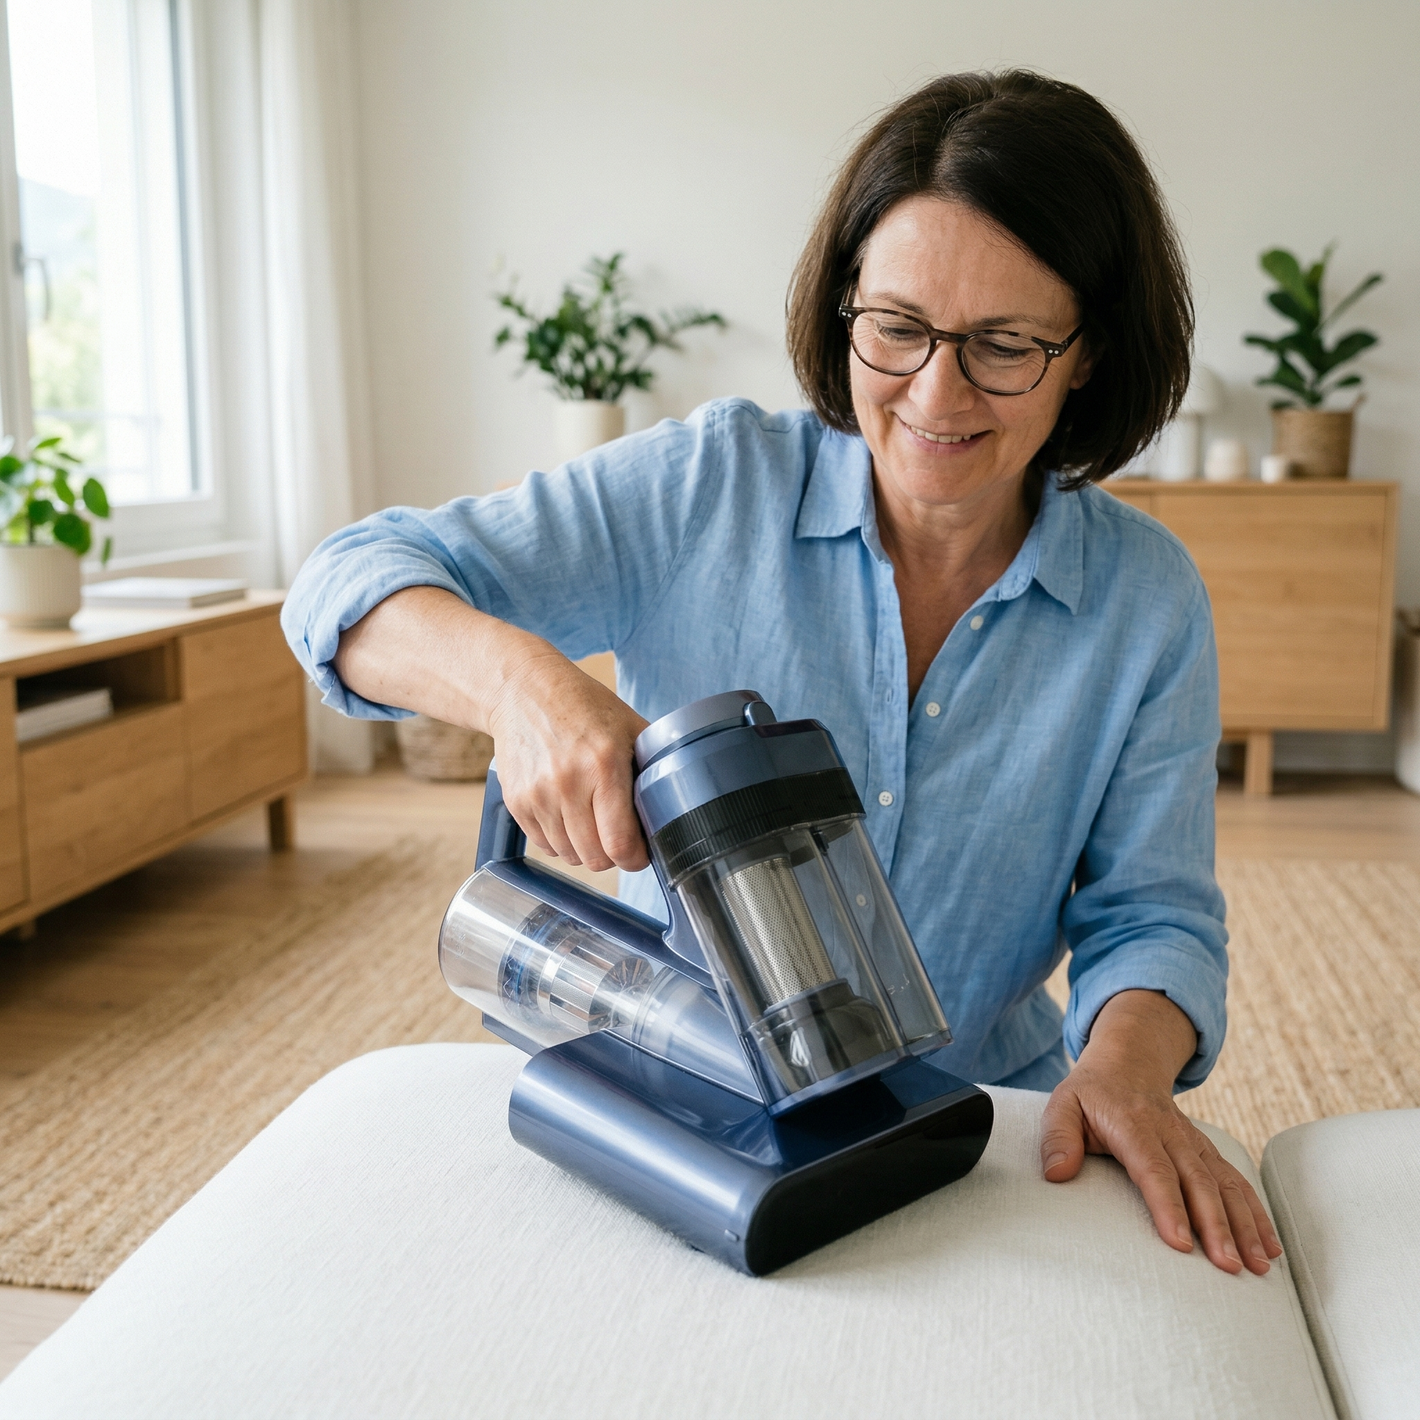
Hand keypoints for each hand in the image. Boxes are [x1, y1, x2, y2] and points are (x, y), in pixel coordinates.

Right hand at [334, 586, 648, 871]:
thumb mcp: (629, 726)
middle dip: (614, 855)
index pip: (620, 844)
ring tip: (593, 820)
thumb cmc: (583, 707)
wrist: (523, 691)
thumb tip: (675, 806)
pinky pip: (545, 845)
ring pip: (570, 856)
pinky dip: (561, 840)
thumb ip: (653, 765)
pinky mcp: (517, 803)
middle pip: (595, 859)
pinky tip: (569, 814)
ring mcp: (538, 796)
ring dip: (586, 848)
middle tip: (619, 835)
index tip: (642, 850)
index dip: (637, 857)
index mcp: (604, 764)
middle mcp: (568, 783)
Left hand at [1039, 990, 1282, 1275]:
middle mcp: (1171, 1134)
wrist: (1129, 1061)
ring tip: (1259, 1265)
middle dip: (1216, 1225)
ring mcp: (1194, 1143)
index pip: (1154, 1168)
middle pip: (1198, 1182)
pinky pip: (1236, 1182)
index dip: (1168, 1204)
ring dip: (1245, 1224)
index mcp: (1133, 1125)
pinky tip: (1270, 1246)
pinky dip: (1256, 1213)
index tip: (1180, 1241)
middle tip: (1229, 1266)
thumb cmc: (1091, 1092)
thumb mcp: (1062, 1105)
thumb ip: (1057, 1137)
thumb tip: (1056, 1174)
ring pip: (1225, 1184)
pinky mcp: (1206, 1152)